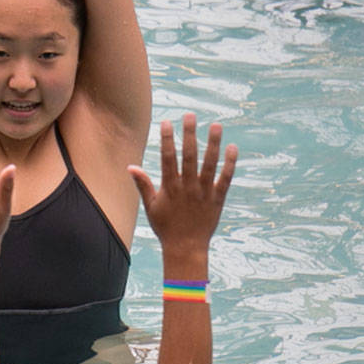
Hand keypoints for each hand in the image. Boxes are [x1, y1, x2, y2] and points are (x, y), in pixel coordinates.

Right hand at [130, 113, 236, 255]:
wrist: (186, 248)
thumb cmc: (166, 227)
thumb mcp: (150, 206)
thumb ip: (143, 185)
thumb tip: (130, 167)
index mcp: (170, 187)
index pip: (168, 158)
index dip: (167, 139)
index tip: (167, 122)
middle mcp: (188, 187)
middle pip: (189, 156)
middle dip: (189, 134)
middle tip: (191, 115)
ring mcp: (204, 192)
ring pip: (209, 164)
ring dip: (213, 144)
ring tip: (216, 125)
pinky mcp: (218, 199)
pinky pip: (225, 179)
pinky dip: (230, 164)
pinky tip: (232, 148)